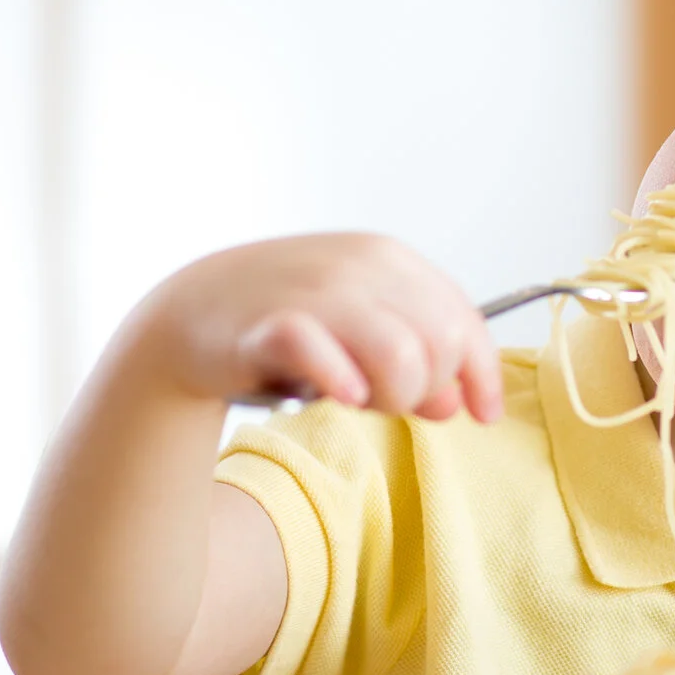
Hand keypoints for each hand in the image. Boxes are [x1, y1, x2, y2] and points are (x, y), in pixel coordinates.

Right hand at [143, 236, 501, 421]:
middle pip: (440, 346)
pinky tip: (339, 393)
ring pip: (401, 357)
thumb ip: (415, 357)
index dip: (483, 373)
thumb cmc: (286, 323)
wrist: (190, 312)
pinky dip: (341, 381)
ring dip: (388, 396)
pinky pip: (326, 354)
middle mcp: (360, 265)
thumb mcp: (360, 331)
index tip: (483, 415)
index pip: (463, 319)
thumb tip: (457, 403)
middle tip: (381, 397)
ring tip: (355, 396)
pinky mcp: (272, 322)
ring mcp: (316, 289)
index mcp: (389, 259)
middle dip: (423, 389)